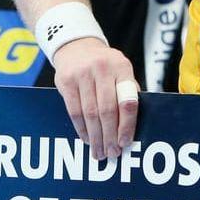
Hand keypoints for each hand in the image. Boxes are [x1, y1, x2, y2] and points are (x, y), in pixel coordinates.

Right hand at [52, 37, 139, 159]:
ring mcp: (82, 74)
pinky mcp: (66, 81)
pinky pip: (74, 112)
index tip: (126, 142)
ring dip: (95, 137)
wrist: (77, 46)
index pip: (128, 100)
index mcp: (122, 67)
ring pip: (89, 114)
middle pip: (107, 110)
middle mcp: (103, 69)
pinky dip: (81, 129)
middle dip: (110, 136)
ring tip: (100, 152)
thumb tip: (133, 126)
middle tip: (112, 153)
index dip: (127, 125)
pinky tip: (87, 139)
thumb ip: (128, 91)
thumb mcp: (121, 70)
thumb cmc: (105, 65)